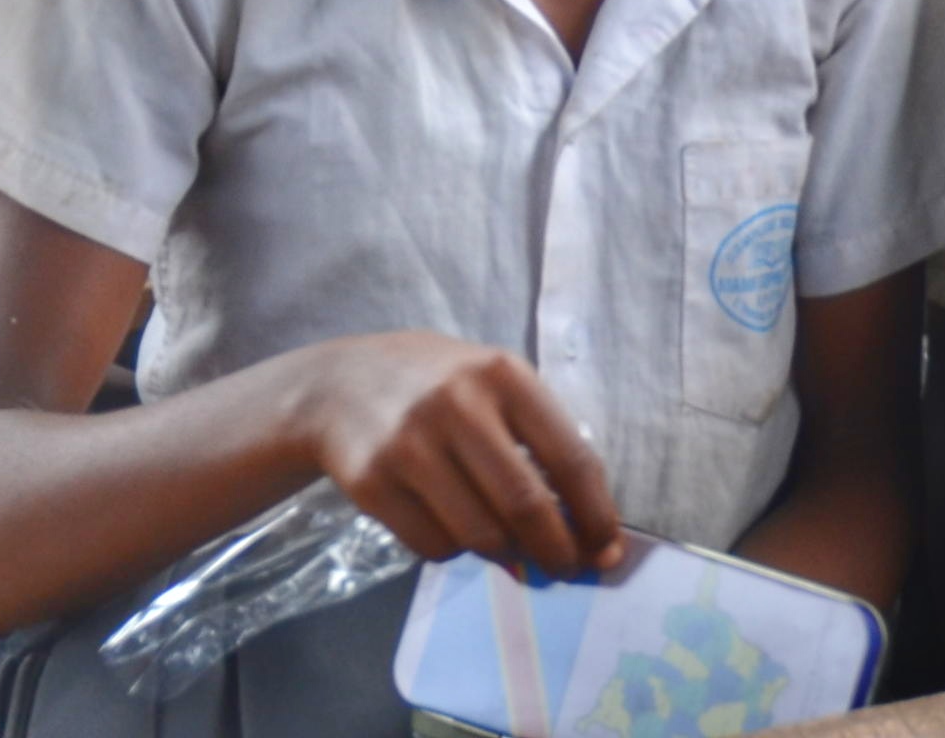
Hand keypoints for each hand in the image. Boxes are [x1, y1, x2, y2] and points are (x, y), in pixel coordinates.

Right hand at [291, 333, 623, 580]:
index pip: (571, 458)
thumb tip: (585, 531)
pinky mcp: (372, 481)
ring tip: (505, 544)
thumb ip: (538, 441)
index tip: (606, 550)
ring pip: (480, 535)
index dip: (596, 515)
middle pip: (526, 506)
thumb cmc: (438, 387)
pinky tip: (448, 524)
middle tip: (565, 570)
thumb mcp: (492, 384)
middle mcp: (457, 403)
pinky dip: (452, 550)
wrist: (338, 383)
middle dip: (557, 552)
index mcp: (503, 374)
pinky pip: (433, 546)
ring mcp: (410, 443)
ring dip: (503, 554)